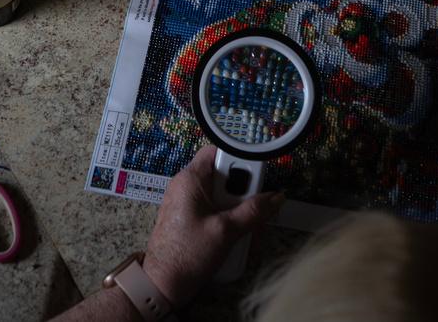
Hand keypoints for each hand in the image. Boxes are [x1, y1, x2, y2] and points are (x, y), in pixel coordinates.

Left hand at [141, 144, 284, 307]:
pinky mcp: (194, 218)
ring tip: (248, 236)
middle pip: (228, 177)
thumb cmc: (184, 257)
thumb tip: (275, 198)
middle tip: (255, 212)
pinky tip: (239, 242)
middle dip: (246, 197)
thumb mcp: (226, 231)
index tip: (257, 176)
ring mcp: (191, 203)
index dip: (241, 160)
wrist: (162, 286)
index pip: (219, 151)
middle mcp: (189, 187)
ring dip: (242, 215)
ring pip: (226, 198)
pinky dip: (232, 224)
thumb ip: (254, 212)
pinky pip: (219, 212)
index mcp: (191, 180)